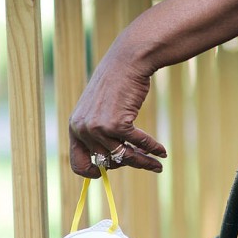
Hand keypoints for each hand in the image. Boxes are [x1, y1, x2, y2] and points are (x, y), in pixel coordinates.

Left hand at [69, 44, 166, 178]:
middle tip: (144, 163)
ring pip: (124, 157)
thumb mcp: (99, 111)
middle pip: (108, 162)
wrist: (126, 62)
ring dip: (144, 162)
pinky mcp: (117, 123)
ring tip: (158, 165)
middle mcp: (83, 129)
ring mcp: (99, 127)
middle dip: (128, 164)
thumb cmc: (115, 86)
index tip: (103, 175)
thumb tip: (111, 163)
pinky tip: (162, 152)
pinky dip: (152, 149)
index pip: (78, 163)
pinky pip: (138, 144)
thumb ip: (99, 134)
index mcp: (75, 128)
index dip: (91, 173)